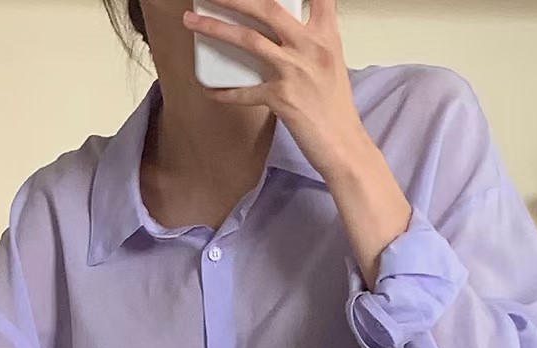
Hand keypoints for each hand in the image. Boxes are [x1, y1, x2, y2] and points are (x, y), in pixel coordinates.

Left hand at [183, 0, 411, 286]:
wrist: (344, 145)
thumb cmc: (335, 107)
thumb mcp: (330, 62)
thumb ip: (309, 41)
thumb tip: (280, 33)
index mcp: (326, 34)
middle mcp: (311, 46)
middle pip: (268, 7)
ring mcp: (295, 70)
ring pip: (249, 40)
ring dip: (215, 28)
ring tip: (192, 22)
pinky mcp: (282, 98)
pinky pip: (244, 92)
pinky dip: (225, 92)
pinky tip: (210, 90)